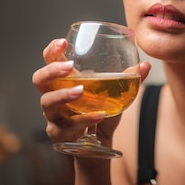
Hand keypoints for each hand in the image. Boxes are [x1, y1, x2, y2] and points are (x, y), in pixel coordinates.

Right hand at [32, 38, 150, 145]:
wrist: (100, 142)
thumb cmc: (102, 109)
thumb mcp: (116, 93)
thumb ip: (129, 78)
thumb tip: (145, 65)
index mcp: (64, 79)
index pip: (50, 60)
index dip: (52, 50)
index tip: (63, 43)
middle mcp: (53, 94)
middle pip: (39, 79)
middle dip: (52, 71)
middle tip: (70, 67)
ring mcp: (53, 115)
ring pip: (48, 103)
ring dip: (63, 96)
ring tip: (81, 91)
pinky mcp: (58, 133)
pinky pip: (65, 126)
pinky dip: (83, 120)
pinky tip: (98, 116)